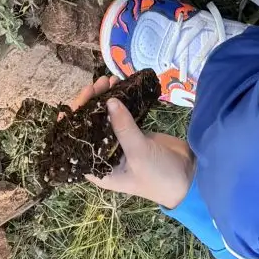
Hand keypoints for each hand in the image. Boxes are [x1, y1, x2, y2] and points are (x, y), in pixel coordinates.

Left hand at [71, 80, 195, 208]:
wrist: (188, 178)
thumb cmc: (158, 176)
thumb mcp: (139, 153)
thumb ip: (123, 128)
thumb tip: (109, 100)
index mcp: (98, 169)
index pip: (75, 144)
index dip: (71, 124)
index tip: (76, 102)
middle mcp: (103, 155)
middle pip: (88, 126)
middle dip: (90, 104)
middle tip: (99, 83)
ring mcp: (118, 143)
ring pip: (104, 117)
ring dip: (104, 99)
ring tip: (109, 79)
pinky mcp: (133, 133)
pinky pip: (120, 115)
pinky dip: (119, 101)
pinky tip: (120, 86)